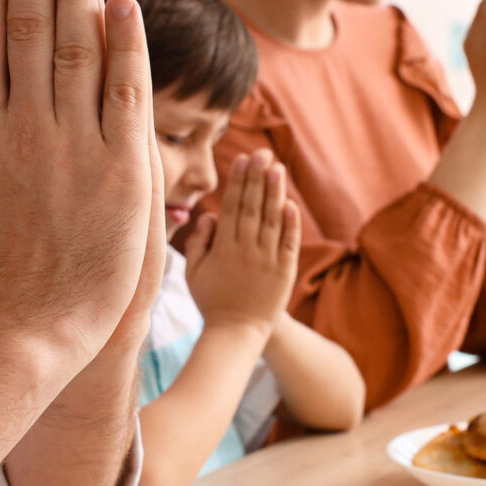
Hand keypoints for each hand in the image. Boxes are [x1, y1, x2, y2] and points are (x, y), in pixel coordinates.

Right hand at [184, 150, 300, 335]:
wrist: (237, 333)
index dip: (238, 182)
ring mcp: (267, 261)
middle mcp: (246, 251)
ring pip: (272, 221)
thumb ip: (200, 242)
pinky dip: (291, 224)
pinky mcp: (284, 272)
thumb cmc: (212, 300)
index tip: (242, 159)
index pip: (232, 208)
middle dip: (257, 178)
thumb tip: (210, 215)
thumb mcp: (194, 272)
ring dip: (275, 193)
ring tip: (277, 168)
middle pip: (252, 208)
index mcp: (223, 249)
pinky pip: (289, 244)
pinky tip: (290, 204)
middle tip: (261, 153)